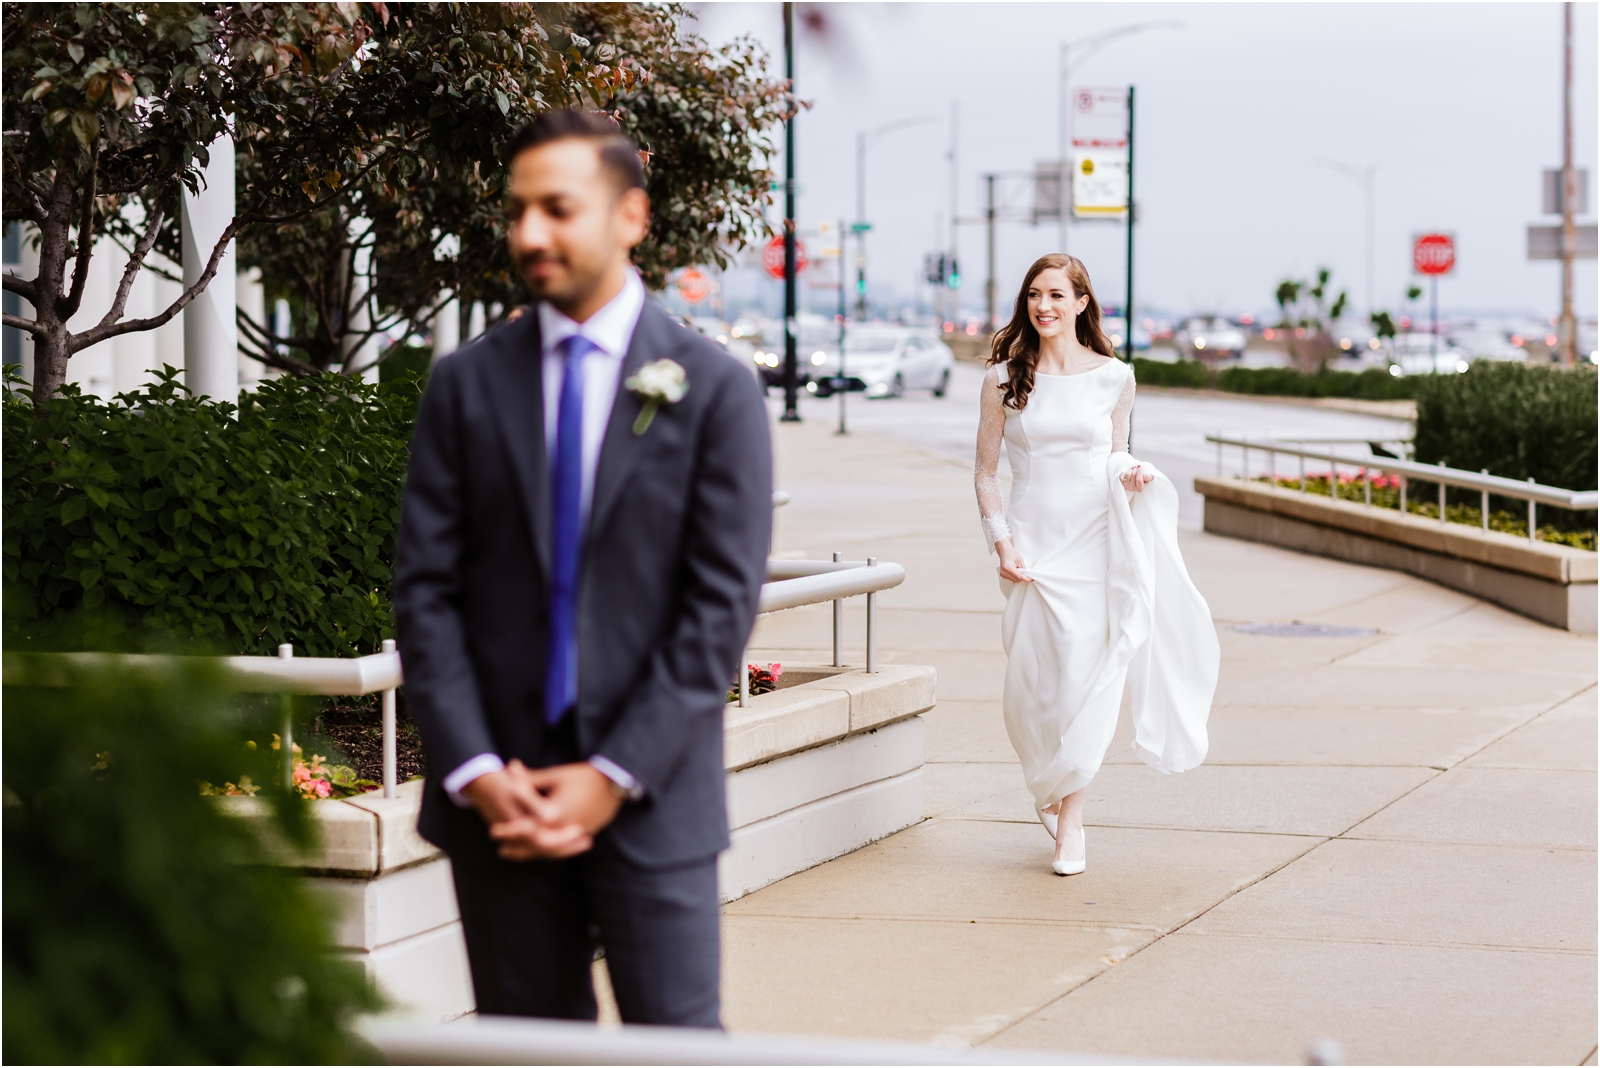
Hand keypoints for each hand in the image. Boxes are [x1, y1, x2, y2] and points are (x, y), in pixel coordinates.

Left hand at [488, 761, 623, 861]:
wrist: (616, 781)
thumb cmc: (584, 776)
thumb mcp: (555, 775)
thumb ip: (531, 779)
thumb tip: (511, 770)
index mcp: (555, 815)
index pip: (525, 828)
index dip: (508, 831)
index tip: (494, 832)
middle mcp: (565, 829)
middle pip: (536, 845)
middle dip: (517, 847)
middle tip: (501, 849)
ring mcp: (577, 834)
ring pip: (550, 850)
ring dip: (531, 853)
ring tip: (517, 854)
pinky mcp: (586, 833)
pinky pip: (563, 848)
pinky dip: (550, 851)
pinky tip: (542, 850)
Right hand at [997, 538, 1032, 582]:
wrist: (1004, 551)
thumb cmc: (1011, 553)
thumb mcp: (1020, 559)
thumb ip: (1023, 568)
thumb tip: (1027, 575)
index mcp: (1008, 567)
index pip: (1019, 577)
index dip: (1026, 578)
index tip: (1031, 579)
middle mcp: (1004, 572)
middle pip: (1017, 579)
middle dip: (1023, 577)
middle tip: (1025, 571)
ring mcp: (1002, 574)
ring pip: (1015, 580)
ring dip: (1019, 577)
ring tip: (1018, 569)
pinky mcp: (1003, 575)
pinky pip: (1012, 579)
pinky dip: (1015, 576)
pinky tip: (1015, 571)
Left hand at [1120, 464, 1154, 492]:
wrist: (1134, 479)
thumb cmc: (1142, 478)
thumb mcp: (1148, 478)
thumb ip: (1148, 477)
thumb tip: (1144, 475)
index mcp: (1139, 488)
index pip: (1139, 479)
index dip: (1139, 471)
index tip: (1139, 466)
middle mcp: (1132, 488)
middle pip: (1133, 475)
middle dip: (1135, 469)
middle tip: (1136, 469)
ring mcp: (1126, 486)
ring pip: (1128, 474)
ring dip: (1130, 470)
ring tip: (1132, 470)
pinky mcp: (1121, 483)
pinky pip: (1122, 475)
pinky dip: (1125, 471)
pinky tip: (1127, 472)